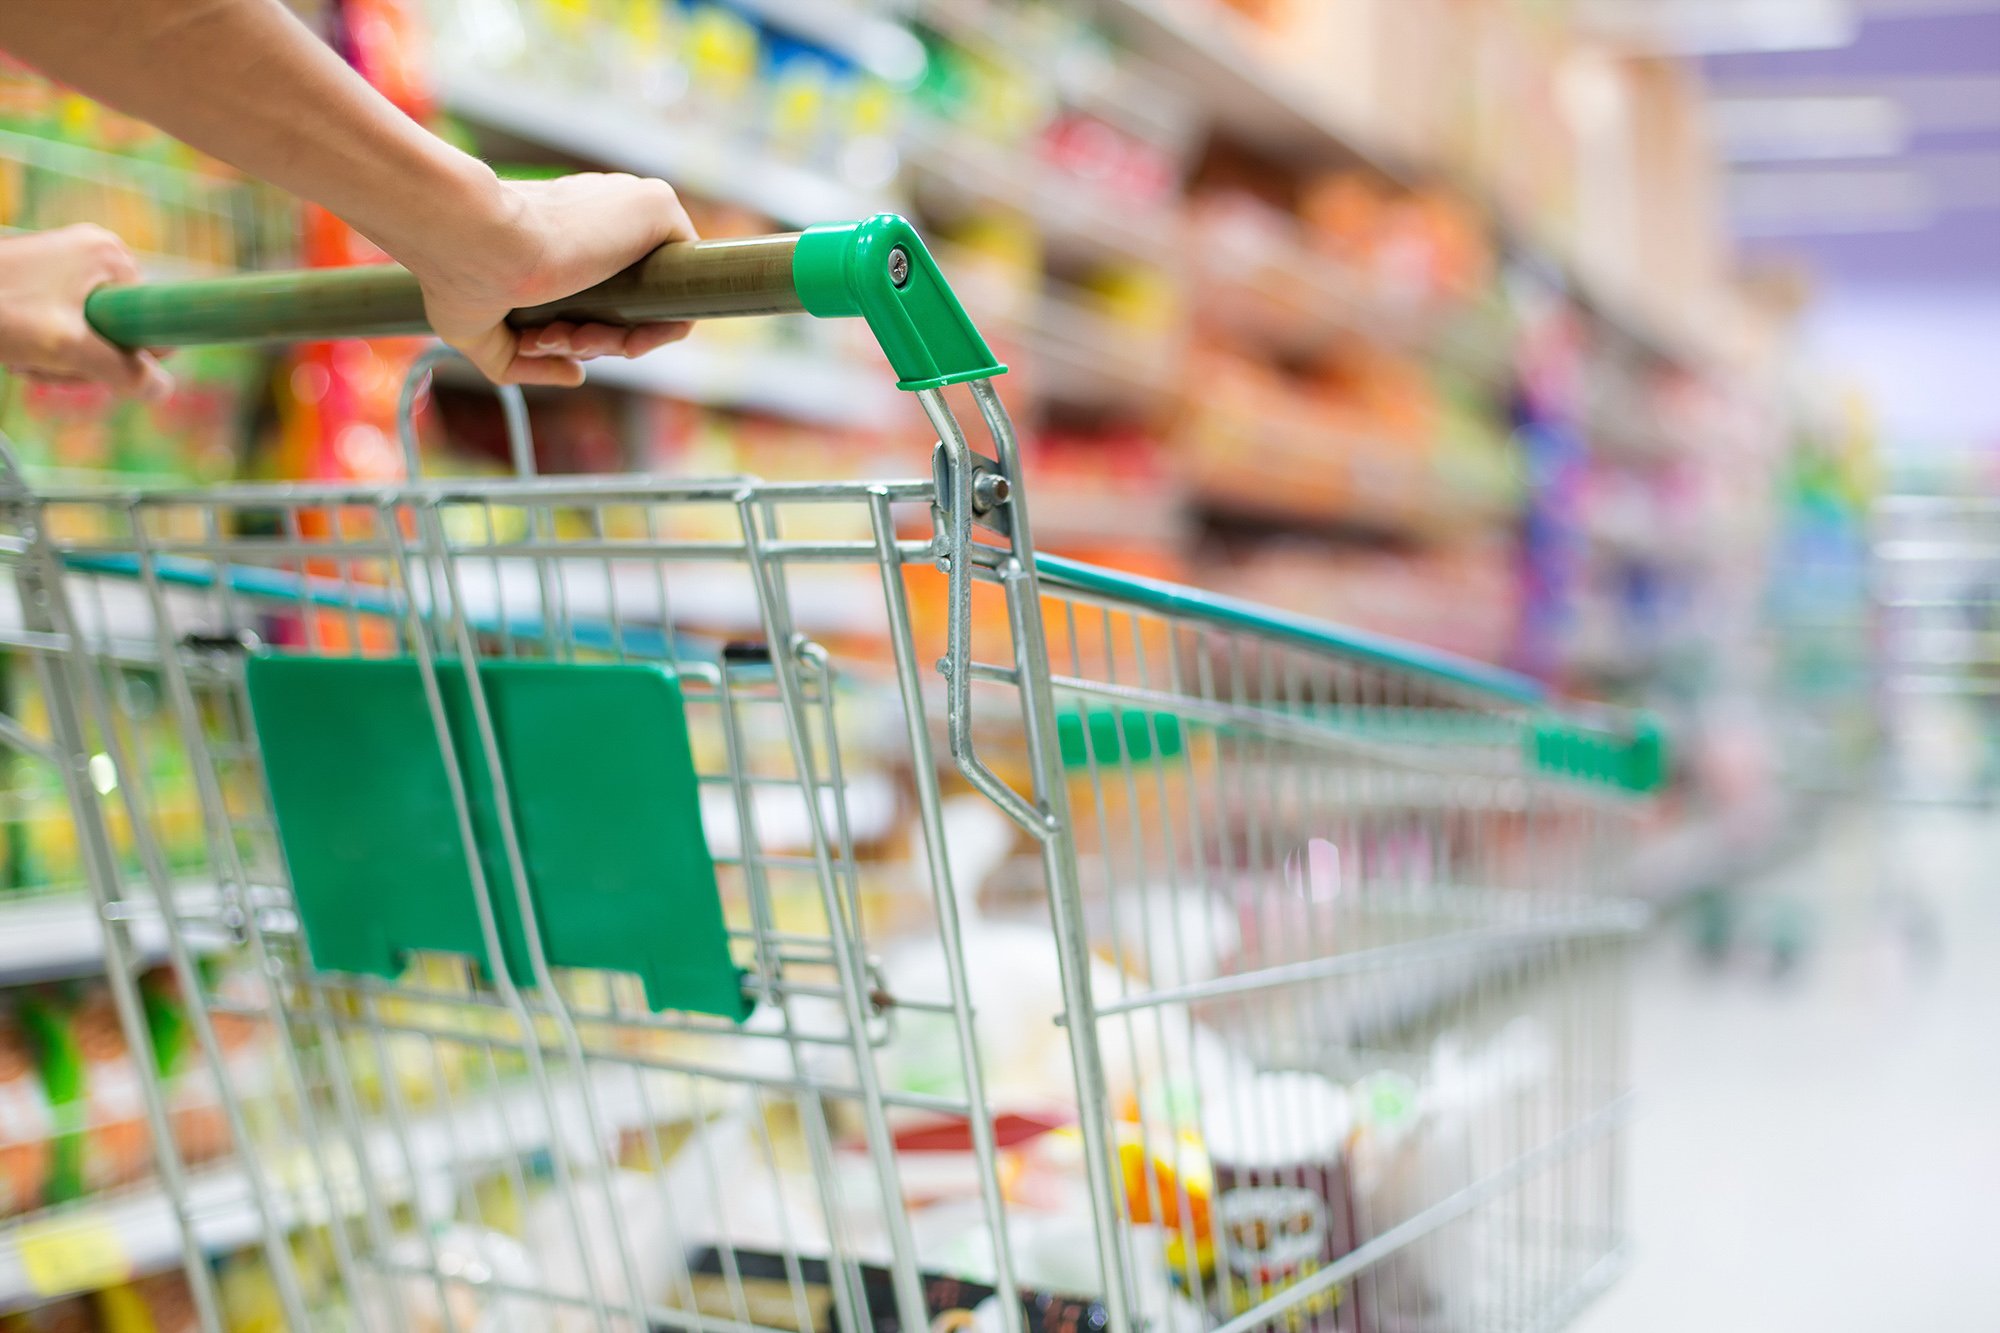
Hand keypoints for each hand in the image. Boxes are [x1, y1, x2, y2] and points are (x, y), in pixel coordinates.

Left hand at [0, 225, 172, 398]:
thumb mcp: (65, 349)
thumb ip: (123, 372)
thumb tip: (163, 390)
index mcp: (111, 255)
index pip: (155, 319)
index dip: (129, 353)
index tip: (88, 362)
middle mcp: (96, 251)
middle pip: (124, 328)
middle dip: (89, 358)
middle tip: (49, 363)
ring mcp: (70, 261)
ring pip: (94, 333)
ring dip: (65, 357)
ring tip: (28, 355)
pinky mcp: (47, 276)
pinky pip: (70, 324)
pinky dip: (50, 346)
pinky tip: (22, 348)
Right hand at [399, 172, 697, 385]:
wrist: (468, 236)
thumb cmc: (454, 272)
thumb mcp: (477, 330)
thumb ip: (525, 358)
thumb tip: (576, 374)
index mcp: (566, 226)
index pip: (599, 292)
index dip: (574, 332)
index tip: (536, 342)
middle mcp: (603, 215)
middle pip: (624, 304)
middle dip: (586, 339)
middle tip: (542, 341)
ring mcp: (632, 211)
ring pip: (649, 306)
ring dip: (607, 343)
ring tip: (557, 337)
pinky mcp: (659, 209)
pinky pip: (680, 298)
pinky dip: (650, 335)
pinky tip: (606, 339)